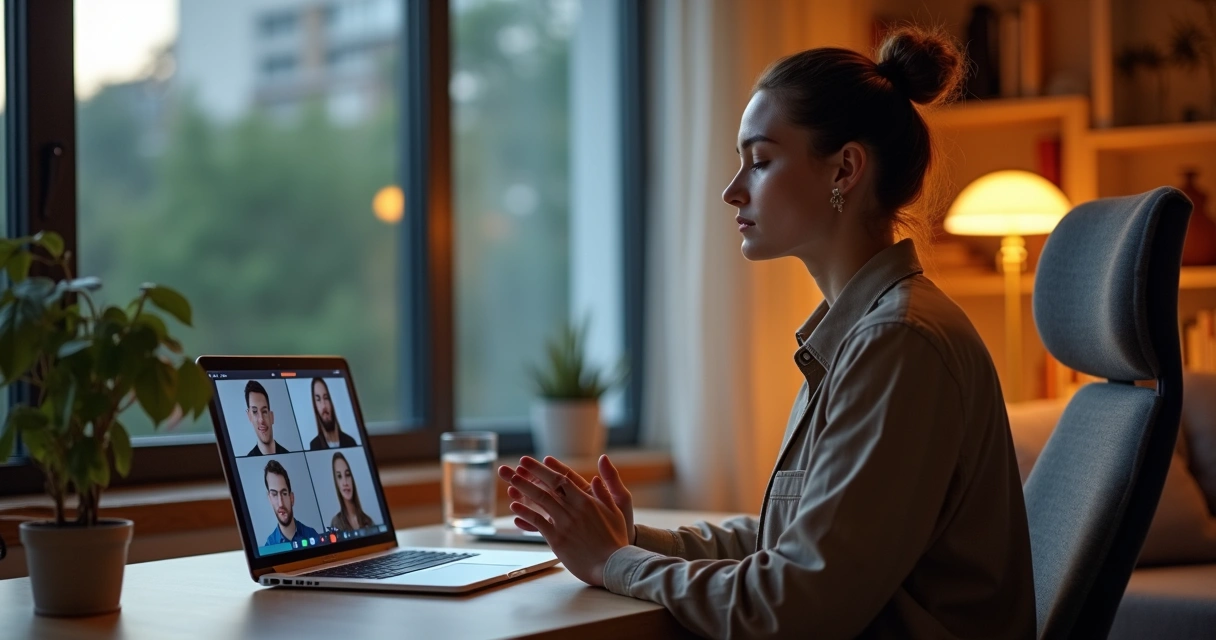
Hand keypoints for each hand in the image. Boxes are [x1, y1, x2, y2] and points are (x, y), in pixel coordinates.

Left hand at [498, 456, 631, 586]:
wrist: (613, 565)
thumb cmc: (615, 539)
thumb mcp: (616, 511)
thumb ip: (604, 492)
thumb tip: (595, 477)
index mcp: (587, 500)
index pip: (563, 479)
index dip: (546, 469)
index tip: (535, 463)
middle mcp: (574, 509)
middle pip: (548, 487)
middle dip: (531, 474)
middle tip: (517, 465)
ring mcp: (564, 523)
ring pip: (541, 501)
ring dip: (525, 489)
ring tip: (511, 480)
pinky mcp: (557, 539)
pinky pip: (538, 523)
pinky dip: (526, 513)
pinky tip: (515, 507)